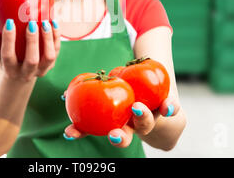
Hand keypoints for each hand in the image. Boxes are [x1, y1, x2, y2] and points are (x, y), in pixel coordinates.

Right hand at [0, 19, 60, 81]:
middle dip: (32, 41)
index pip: (8, 56)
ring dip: (48, 39)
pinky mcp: (51, 64)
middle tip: (31, 24)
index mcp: (10, 70)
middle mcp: (26, 73)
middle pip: (32, 60)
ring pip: (49, 57)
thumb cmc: (6, 60)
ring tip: (45, 23)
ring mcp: (41, 70)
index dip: (8, 40)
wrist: (20, 76)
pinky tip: (54, 23)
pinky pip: (57, 51)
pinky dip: (56, 37)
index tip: (9, 22)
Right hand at [63, 94, 179, 147]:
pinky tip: (168, 106)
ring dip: (141, 118)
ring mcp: (150, 119)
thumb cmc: (127, 101)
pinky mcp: (167, 109)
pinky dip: (170, 108)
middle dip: (117, 138)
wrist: (160, 106)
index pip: (99, 132)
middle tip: (112, 135)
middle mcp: (132, 127)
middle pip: (125, 137)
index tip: (70, 132)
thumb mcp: (109, 96)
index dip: (83, 132)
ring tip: (137, 109)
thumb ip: (89, 94)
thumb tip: (63, 95)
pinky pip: (170, 108)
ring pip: (146, 124)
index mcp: (117, 126)